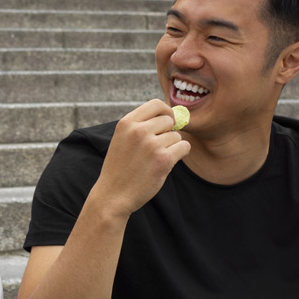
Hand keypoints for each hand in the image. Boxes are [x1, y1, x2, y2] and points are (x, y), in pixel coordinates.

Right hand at [88, 100, 189, 219]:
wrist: (113, 195)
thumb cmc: (119, 167)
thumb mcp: (122, 139)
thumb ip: (140, 125)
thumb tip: (172, 115)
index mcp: (126, 123)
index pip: (156, 104)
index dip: (166, 111)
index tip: (167, 121)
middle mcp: (138, 131)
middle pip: (168, 120)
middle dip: (168, 132)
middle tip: (158, 147)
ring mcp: (151, 145)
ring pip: (177, 136)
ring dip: (172, 146)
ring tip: (155, 159)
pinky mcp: (163, 159)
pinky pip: (184, 147)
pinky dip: (179, 154)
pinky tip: (166, 163)